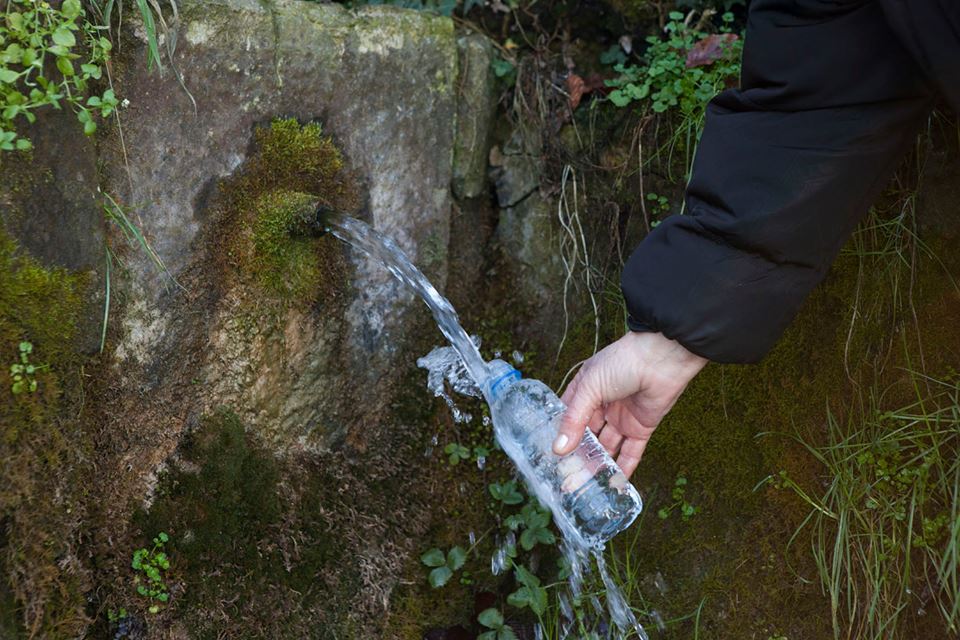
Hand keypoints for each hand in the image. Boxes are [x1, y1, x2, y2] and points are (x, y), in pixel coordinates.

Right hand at [552, 331, 706, 477]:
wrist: (662, 357)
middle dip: (578, 457)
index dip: (560, 437)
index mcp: (585, 390)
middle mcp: (602, 406)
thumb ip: (574, 419)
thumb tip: (559, 448)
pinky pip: (631, 451)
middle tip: (567, 480)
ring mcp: (621, 417)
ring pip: (607, 447)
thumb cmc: (623, 361)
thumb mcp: (590, 388)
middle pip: (587, 437)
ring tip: (587, 487)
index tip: (551, 459)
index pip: (568, 419)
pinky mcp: (641, 427)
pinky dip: (625, 467)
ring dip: (598, 465)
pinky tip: (615, 483)